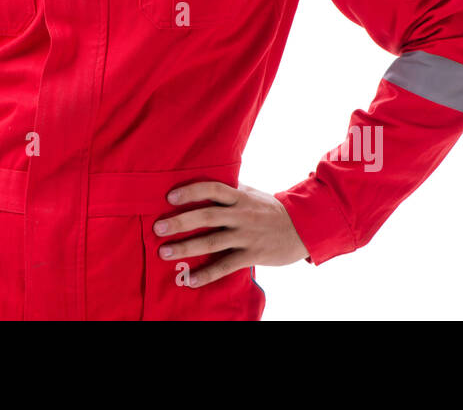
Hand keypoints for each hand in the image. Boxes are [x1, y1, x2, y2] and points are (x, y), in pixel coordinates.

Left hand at [152, 181, 307, 286]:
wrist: (304, 228)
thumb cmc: (272, 209)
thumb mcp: (252, 194)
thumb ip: (230, 190)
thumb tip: (205, 181)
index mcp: (240, 196)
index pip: (212, 189)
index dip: (190, 191)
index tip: (169, 197)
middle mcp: (241, 215)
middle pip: (206, 215)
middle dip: (180, 222)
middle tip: (157, 228)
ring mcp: (246, 236)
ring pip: (211, 242)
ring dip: (186, 248)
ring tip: (164, 252)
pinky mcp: (252, 255)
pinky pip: (225, 266)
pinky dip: (206, 274)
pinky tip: (189, 280)